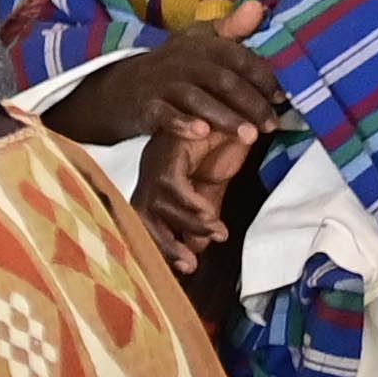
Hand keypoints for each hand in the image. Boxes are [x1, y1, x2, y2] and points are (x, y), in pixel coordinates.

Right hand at [47, 28, 285, 147]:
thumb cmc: (175, 65)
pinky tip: (201, 133)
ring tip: (250, 137)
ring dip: (226, 118)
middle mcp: (183, 61)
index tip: (281, 97)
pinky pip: (165, 114)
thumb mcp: (200, 41)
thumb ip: (233, 28)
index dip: (263, 77)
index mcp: (202, 45)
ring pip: (198, 99)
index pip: (239, 58)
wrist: (124, 87)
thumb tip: (260, 6)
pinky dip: (183, 123)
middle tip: (271, 125)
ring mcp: (163, 83)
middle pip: (223, 81)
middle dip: (251, 104)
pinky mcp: (146, 105)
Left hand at [143, 108, 261, 257]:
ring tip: (216, 230)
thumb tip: (197, 247)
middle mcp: (152, 174)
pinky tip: (209, 211)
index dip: (164, 245)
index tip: (190, 266)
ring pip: (157, 201)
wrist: (234, 110)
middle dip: (164, 243)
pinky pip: (169, 180)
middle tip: (191, 264)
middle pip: (143, 215)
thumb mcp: (212, 187)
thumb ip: (204, 214)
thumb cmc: (220, 147)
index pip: (149, 221)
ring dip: (186, 222)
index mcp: (159, 185)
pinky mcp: (169, 147)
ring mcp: (157, 160)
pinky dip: (187, 200)